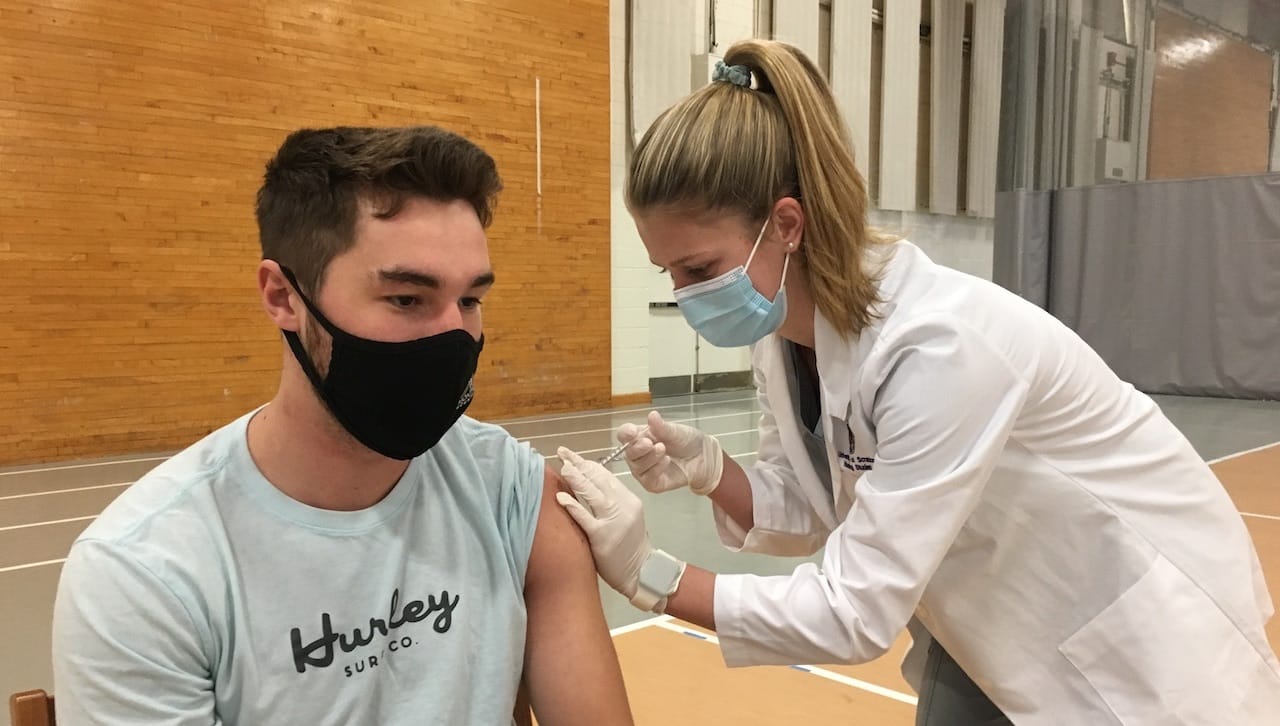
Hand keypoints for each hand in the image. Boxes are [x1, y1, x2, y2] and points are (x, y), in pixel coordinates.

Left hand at [555, 447, 653, 604]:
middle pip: (598, 479)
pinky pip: (585, 517)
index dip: (588, 464)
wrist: (641, 572)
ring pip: (592, 493)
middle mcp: (623, 506)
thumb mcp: (626, 518)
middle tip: (562, 453)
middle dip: (579, 464)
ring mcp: (613, 521)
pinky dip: (572, 505)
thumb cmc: (629, 546)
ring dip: (575, 478)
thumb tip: (587, 484)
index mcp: (628, 499)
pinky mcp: (602, 537)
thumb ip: (610, 502)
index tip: (572, 456)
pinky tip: (560, 497)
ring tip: (562, 467)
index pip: (606, 476)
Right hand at [616, 411, 724, 495]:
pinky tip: (666, 461)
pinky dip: (656, 469)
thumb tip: (652, 415)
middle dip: (637, 447)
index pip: (624, 434)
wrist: (704, 457)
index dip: (626, 433)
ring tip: (663, 449)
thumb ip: (662, 426)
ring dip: (649, 458)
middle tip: (650, 442)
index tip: (632, 432)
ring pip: (637, 466)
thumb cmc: (686, 441)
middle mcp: (639, 454)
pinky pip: (648, 478)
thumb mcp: (675, 431)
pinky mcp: (652, 483)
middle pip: (628, 452)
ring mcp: (644, 470)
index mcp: (640, 437)